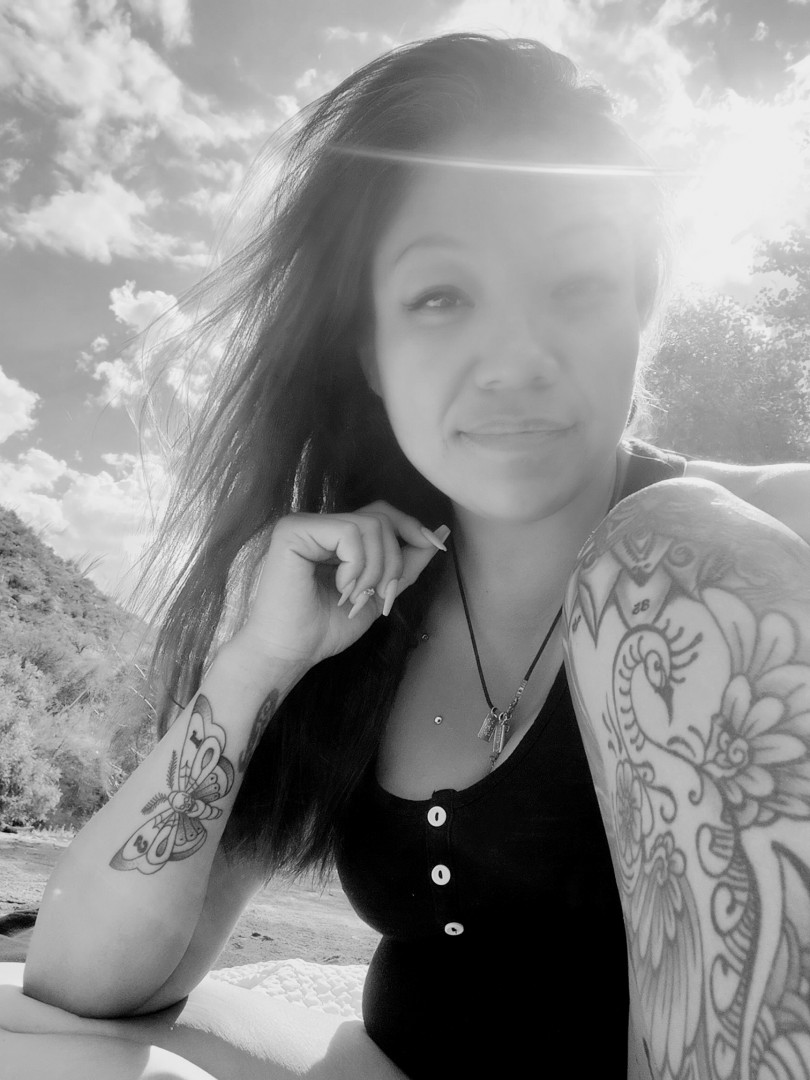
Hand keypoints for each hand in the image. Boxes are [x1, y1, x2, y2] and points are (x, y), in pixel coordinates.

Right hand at [230, 502, 449, 669]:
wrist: (291, 653)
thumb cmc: (325, 628)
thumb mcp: (379, 592)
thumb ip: (407, 563)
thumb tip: (441, 532)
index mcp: (335, 537)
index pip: (383, 514)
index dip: (413, 528)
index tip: (437, 546)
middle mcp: (319, 524)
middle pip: (382, 518)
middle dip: (393, 561)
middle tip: (379, 596)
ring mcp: (305, 524)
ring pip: (371, 525)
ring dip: (375, 569)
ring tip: (354, 597)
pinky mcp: (294, 530)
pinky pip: (349, 532)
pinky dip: (356, 566)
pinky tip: (340, 587)